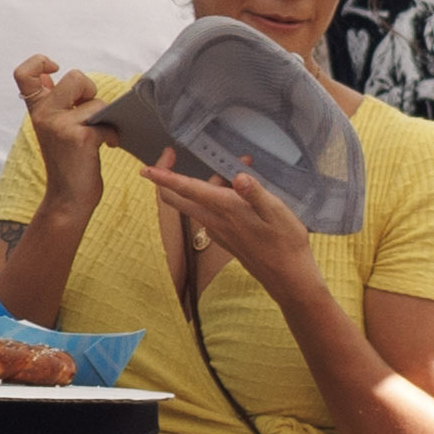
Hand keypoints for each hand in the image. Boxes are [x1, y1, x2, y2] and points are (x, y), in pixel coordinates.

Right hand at [8, 54, 113, 195]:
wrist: (67, 199)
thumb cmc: (66, 162)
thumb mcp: (52, 128)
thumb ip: (51, 101)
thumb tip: (49, 74)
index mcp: (36, 110)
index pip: (23, 74)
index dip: (40, 62)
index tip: (55, 69)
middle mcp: (44, 115)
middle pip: (74, 76)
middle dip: (90, 88)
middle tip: (89, 109)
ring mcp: (60, 125)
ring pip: (95, 101)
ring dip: (105, 117)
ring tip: (102, 135)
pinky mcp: (81, 138)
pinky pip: (107, 123)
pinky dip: (113, 135)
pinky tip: (109, 146)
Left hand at [145, 156, 315, 301]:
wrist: (287, 278)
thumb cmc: (285, 243)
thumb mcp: (277, 212)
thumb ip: (255, 193)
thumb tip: (238, 177)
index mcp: (224, 209)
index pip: (185, 190)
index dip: (163, 176)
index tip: (146, 167)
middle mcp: (214, 220)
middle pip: (177, 198)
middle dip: (168, 176)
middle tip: (171, 155)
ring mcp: (217, 230)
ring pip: (195, 203)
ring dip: (204, 181)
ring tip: (238, 164)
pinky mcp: (224, 236)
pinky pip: (210, 211)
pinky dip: (217, 194)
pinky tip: (240, 188)